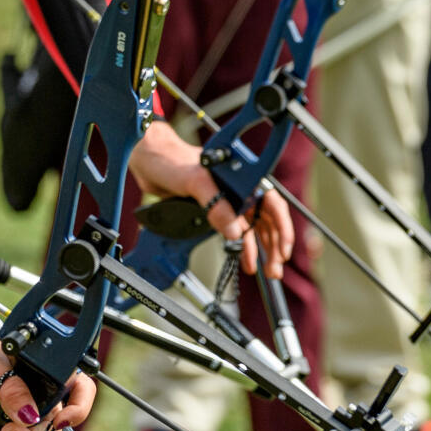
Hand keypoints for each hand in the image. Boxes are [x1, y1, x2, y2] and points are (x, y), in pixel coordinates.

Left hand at [127, 123, 292, 276]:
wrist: (148, 159)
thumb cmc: (171, 160)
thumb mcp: (195, 181)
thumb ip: (214, 204)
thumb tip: (234, 232)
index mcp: (241, 176)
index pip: (271, 201)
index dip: (282, 226)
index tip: (282, 248)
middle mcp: (238, 187)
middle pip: (266, 218)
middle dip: (273, 244)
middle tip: (274, 268)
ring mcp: (227, 199)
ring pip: (252, 227)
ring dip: (261, 249)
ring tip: (266, 270)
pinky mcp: (214, 208)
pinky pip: (235, 230)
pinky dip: (243, 246)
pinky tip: (246, 260)